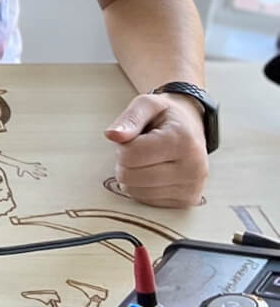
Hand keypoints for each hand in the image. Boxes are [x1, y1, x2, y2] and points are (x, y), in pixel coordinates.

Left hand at [104, 92, 208, 207]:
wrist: (192, 128)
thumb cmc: (165, 116)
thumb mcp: (146, 104)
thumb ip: (129, 119)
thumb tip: (112, 136)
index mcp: (182, 140)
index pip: (131, 154)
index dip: (122, 145)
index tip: (133, 136)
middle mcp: (193, 167)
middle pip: (131, 177)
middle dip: (125, 162)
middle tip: (138, 149)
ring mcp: (192, 187)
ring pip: (136, 192)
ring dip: (133, 176)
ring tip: (147, 159)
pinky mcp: (187, 201)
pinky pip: (146, 201)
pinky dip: (142, 187)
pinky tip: (154, 172)